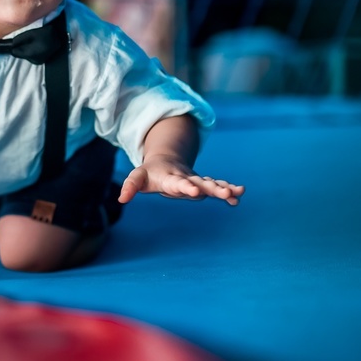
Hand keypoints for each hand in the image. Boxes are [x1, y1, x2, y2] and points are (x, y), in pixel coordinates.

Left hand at [119, 155, 244, 206]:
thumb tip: (121, 198)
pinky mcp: (203, 184)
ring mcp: (196, 180)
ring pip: (212, 183)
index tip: (195, 191)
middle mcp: (187, 178)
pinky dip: (227, 192)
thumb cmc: (150, 173)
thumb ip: (130, 186)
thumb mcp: (137, 177)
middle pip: (201, 182)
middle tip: (225, 193)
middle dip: (213, 188)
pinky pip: (217, 187)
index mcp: (171, 177)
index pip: (178, 182)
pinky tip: (238, 199)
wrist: (165, 162)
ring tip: (239, 192)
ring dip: (224, 188)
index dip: (186, 186)